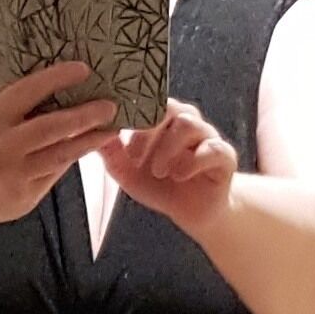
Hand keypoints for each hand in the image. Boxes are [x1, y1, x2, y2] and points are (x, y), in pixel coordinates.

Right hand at [0, 62, 118, 227]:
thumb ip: (18, 110)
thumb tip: (64, 88)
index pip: (26, 93)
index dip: (55, 79)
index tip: (82, 69)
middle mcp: (1, 148)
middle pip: (50, 128)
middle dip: (84, 115)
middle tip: (110, 106)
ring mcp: (13, 176)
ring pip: (60, 155)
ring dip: (89, 141)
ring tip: (111, 129)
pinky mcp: (24, 198)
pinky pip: (55, 173)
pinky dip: (72, 158)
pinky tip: (87, 146)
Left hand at [97, 98, 237, 234]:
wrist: (193, 212)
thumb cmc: (160, 185)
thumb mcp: (127, 172)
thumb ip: (111, 152)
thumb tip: (89, 131)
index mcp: (163, 120)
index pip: (148, 100)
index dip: (131, 111)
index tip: (114, 129)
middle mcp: (187, 122)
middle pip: (168, 107)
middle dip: (147, 130)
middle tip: (134, 156)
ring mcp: (207, 137)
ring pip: (189, 124)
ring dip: (168, 148)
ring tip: (158, 171)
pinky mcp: (225, 157)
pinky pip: (213, 148)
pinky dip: (192, 161)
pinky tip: (179, 176)